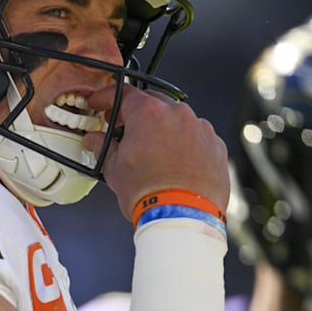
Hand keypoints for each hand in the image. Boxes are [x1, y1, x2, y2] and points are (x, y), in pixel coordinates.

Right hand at [83, 85, 228, 221]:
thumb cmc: (150, 194)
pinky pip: (196, 136)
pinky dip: (185, 143)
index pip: (123, 93)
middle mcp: (177, 114)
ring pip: (177, 119)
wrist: (183, 217)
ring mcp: (200, 129)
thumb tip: (95, 140)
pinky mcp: (216, 146)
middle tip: (124, 129)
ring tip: (153, 152)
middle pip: (152, 102)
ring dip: (163, 129)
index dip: (107, 97)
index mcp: (148, 114)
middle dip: (137, 114)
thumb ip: (103, 147)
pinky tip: (175, 162)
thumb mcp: (114, 169)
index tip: (101, 104)